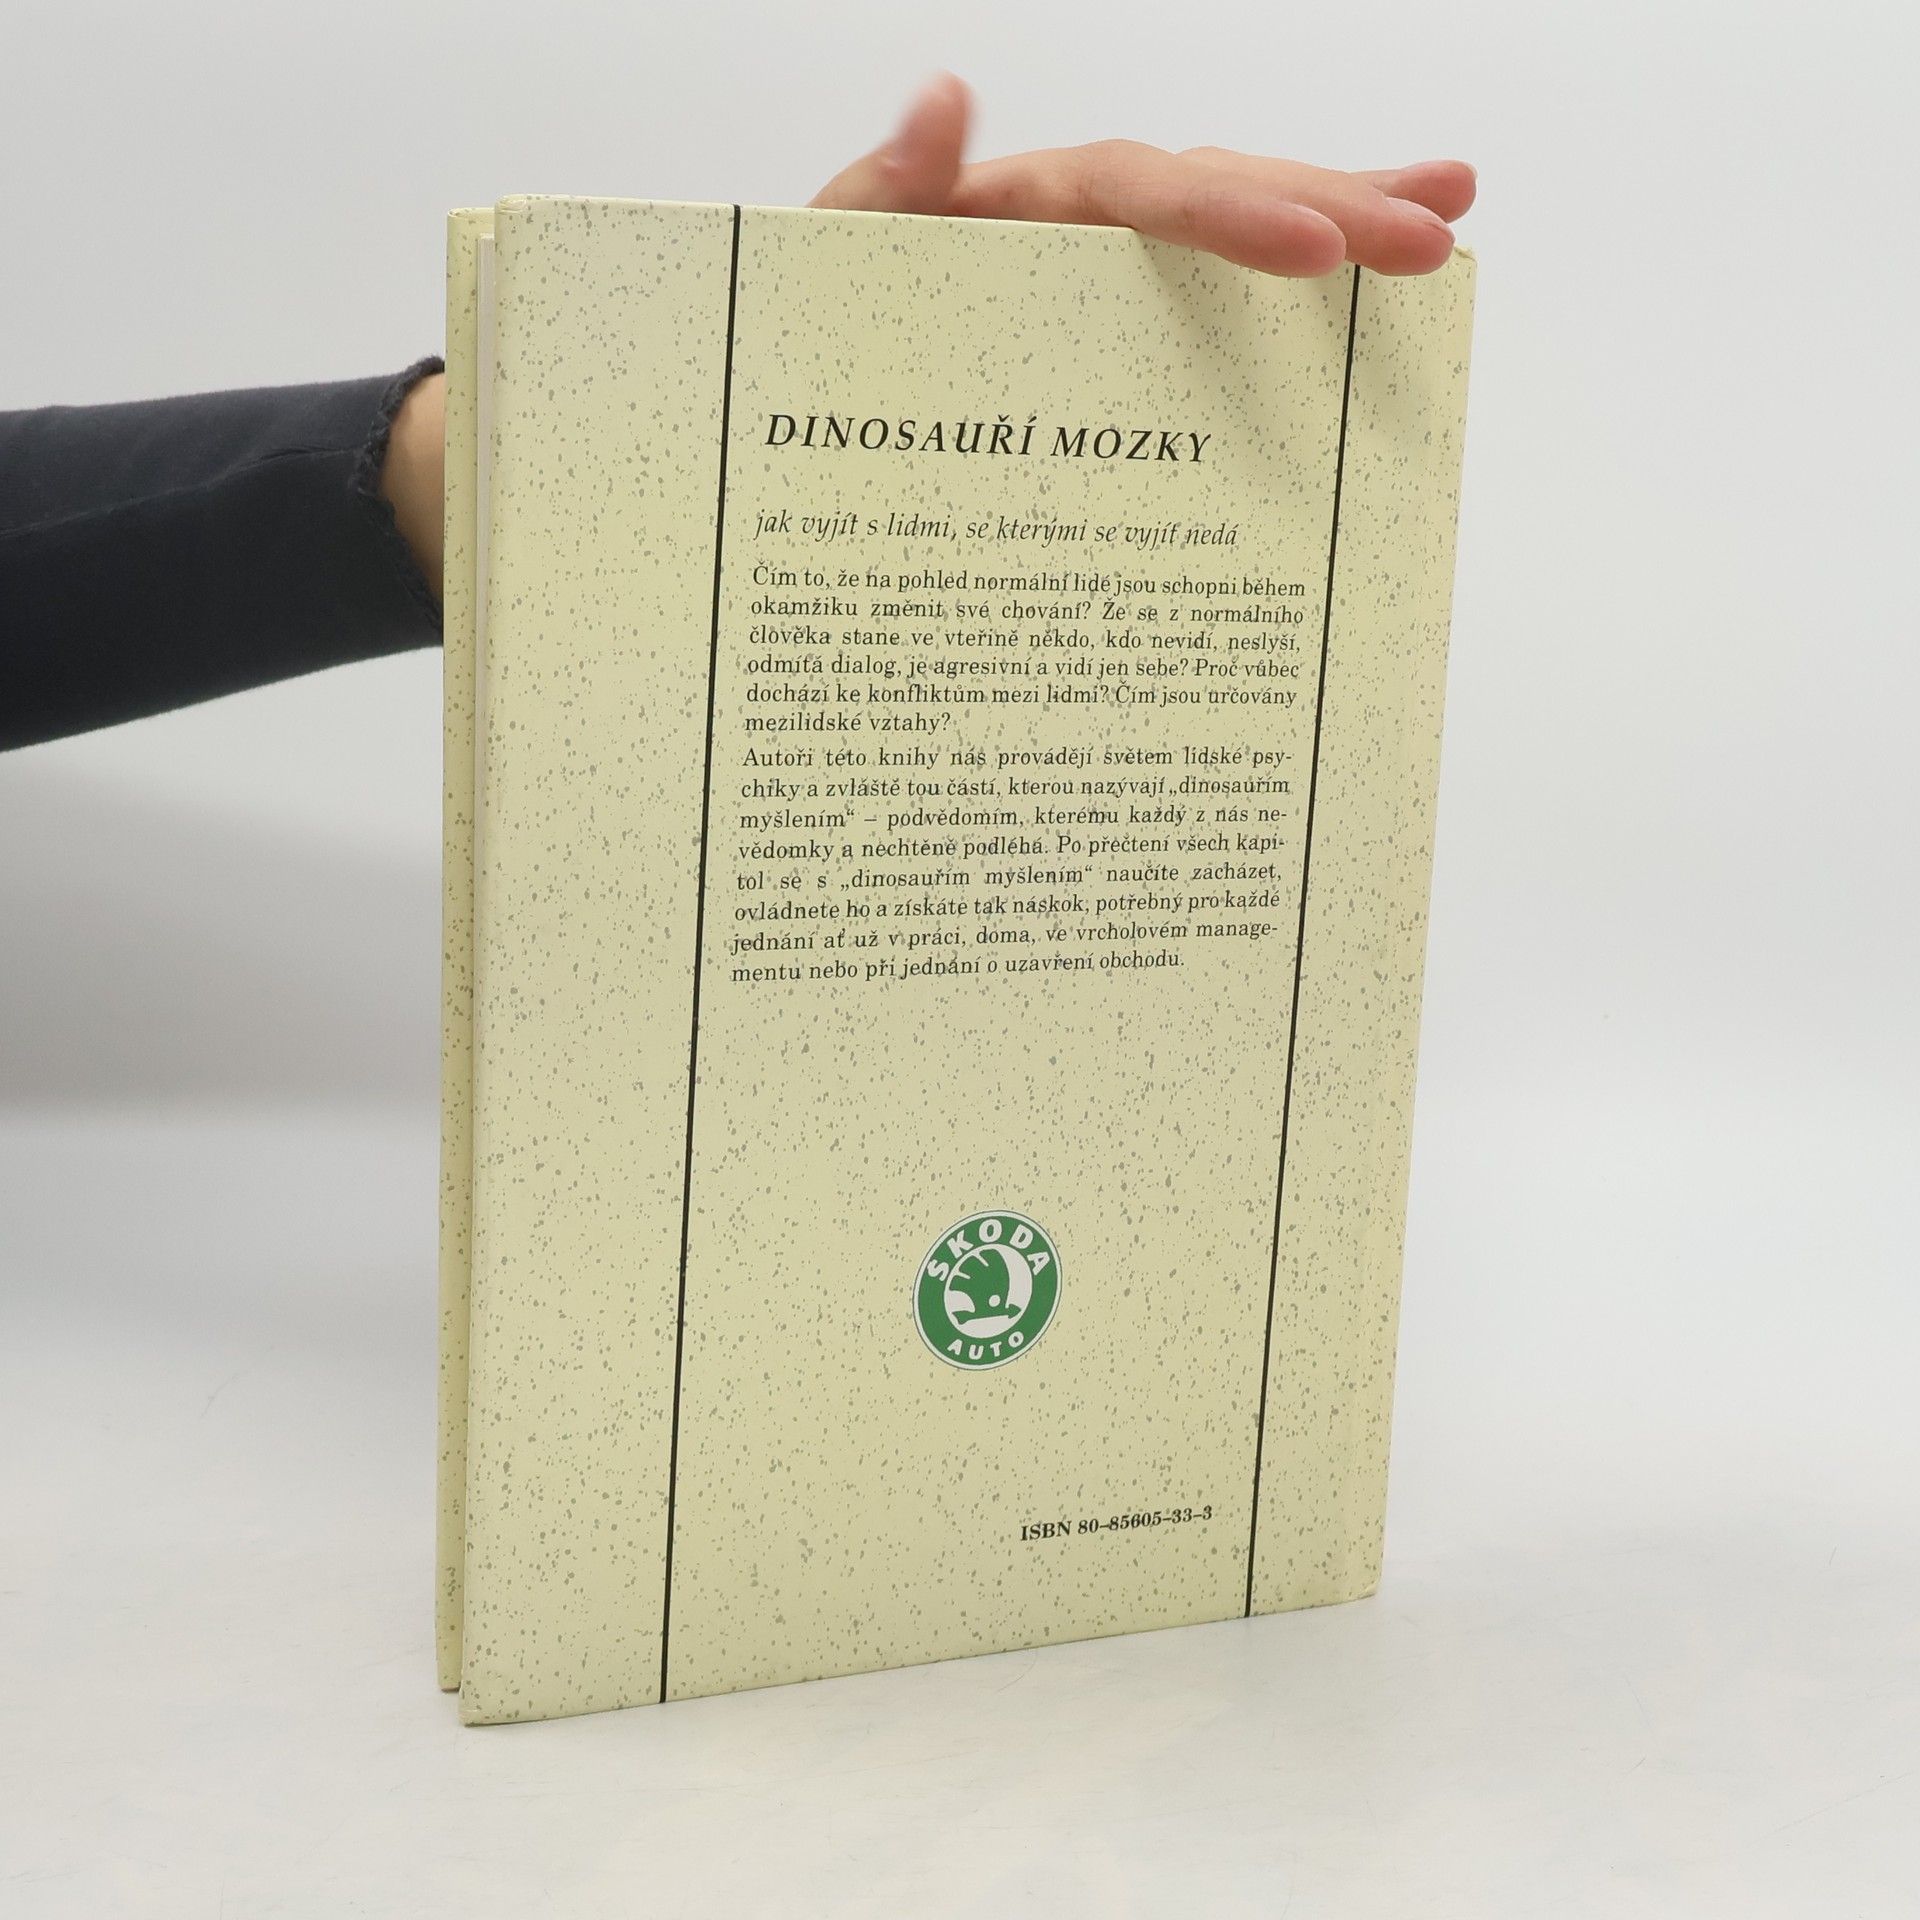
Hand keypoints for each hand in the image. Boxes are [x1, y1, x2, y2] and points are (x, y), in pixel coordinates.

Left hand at [810, 72, 1473, 277]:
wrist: (808, 428)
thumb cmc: (820, 338)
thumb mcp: (831, 271)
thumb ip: (881, 191)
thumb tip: (944, 94)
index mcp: (1020, 207)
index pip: (1142, 194)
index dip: (1230, 216)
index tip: (1314, 250)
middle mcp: (1075, 229)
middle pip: (1218, 193)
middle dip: (1328, 206)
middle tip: (1430, 235)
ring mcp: (1101, 281)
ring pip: (1232, 233)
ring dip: (1340, 221)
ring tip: (1443, 223)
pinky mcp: (1113, 343)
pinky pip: (1209, 317)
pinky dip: (1284, 312)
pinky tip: (1360, 312)